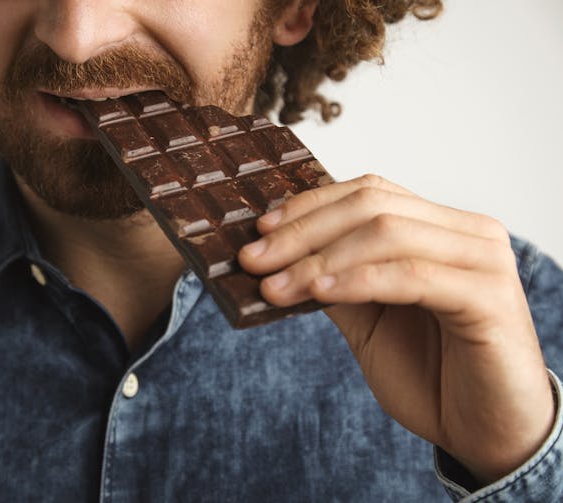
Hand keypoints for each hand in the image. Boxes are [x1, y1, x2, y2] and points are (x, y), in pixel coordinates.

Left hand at [238, 174, 554, 482]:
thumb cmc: (431, 374)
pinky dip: (357, 279)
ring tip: (273, 285)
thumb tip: (277, 256)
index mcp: (440, 228)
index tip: (259, 231)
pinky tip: (318, 293)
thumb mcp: (367, 319)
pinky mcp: (489, 296)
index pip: (369, 193)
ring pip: (386, 234)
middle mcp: (467, 232)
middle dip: (301, 231)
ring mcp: (482, 259)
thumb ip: (335, 281)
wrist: (486, 431)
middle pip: (372, 205)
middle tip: (252, 258)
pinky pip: (410, 275)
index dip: (309, 206)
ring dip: (318, 259)